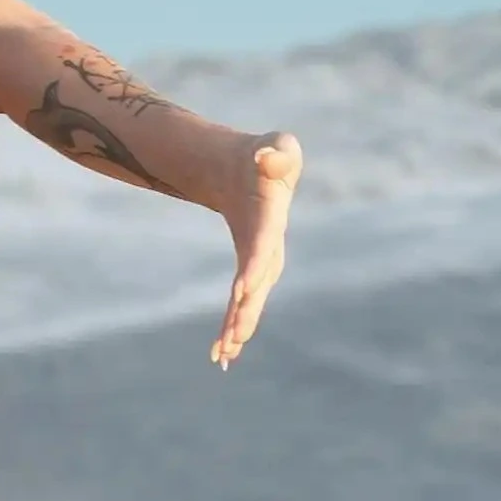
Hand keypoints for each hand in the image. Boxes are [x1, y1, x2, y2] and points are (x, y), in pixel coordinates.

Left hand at [210, 130, 301, 365]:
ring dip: (236, 328)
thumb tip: (262, 157)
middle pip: (257, 285)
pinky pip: (240, 303)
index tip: (242, 289)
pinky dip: (231, 327)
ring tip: (222, 354)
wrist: (255, 169)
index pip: (262, 247)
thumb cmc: (269, 157)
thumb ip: (277, 151)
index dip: (254, 267)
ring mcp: (259, 265)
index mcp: (271, 222)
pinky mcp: (249, 273)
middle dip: (247, 310)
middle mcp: (269, 250)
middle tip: (234, 336)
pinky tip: (220, 354)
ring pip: (249, 302)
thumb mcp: (279, 145)